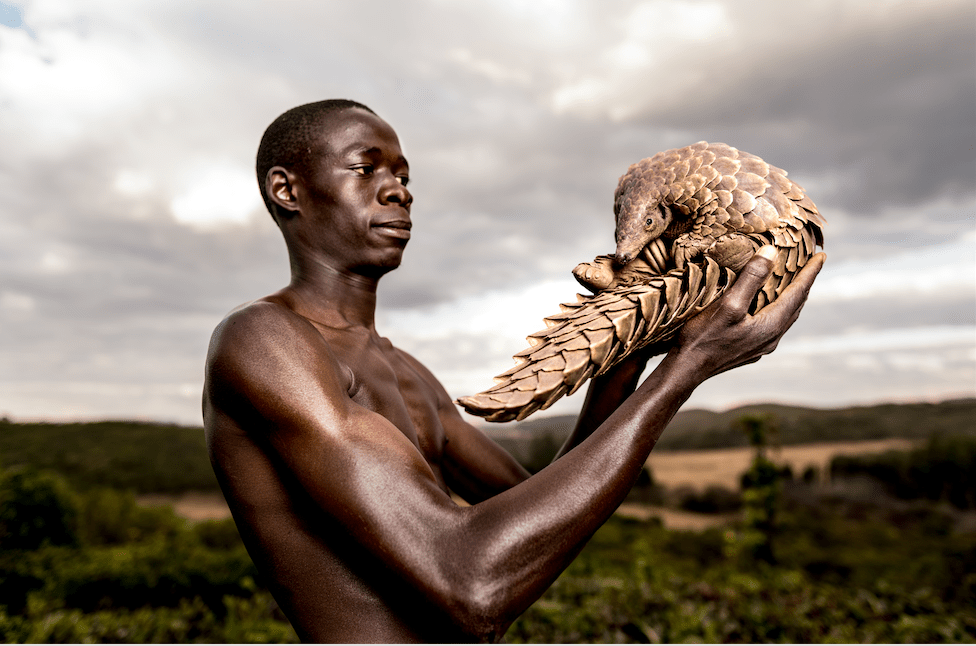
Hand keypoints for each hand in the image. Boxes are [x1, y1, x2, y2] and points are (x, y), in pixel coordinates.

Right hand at [673, 245, 825, 380]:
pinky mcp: (750, 349)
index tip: (822, 254)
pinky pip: (774, 324)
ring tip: (796, 281)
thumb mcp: (728, 304)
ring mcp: (762, 346)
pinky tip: (770, 306)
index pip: (798, 292)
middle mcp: (772, 337)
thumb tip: (772, 251)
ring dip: (793, 297)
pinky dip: (779, 308)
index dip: (811, 272)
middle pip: (796, 305)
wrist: (686, 370)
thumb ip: (751, 278)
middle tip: (813, 263)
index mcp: (771, 325)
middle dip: (806, 283)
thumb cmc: (703, 338)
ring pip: (786, 316)